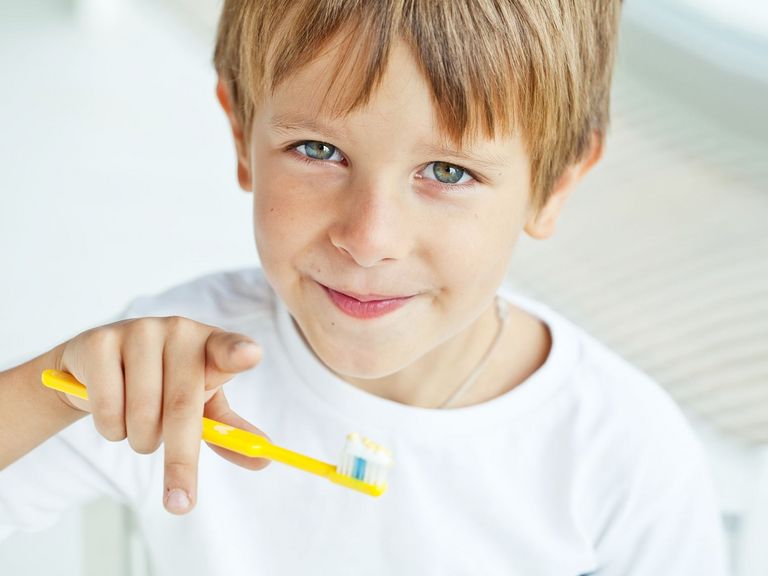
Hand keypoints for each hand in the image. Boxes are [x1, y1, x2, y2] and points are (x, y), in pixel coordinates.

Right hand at [53, 316, 268, 513]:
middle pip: (182, 406)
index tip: (252, 356)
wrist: (97, 369)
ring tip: (139, 422)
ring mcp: (137, 331)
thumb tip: (263, 459)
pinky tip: (112, 409)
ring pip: (141, 415)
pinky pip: (107, 409)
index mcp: (210, 344)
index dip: (238, 352)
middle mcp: (178, 330)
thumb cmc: (161, 384)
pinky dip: (111, 429)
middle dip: (181, 462)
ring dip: (140, 439)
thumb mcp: (199, 405)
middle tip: (180, 501)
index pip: (228, 347)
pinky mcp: (98, 342)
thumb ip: (228, 431)